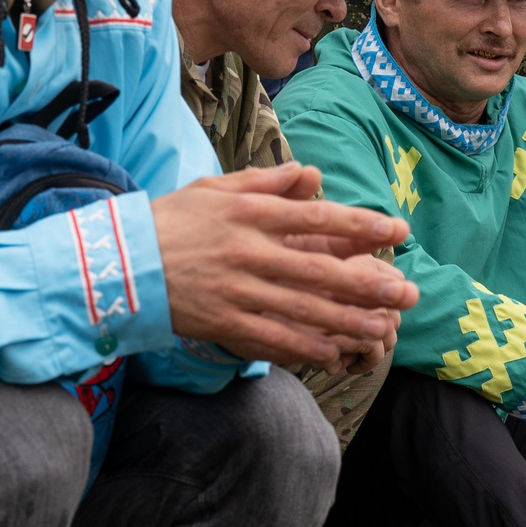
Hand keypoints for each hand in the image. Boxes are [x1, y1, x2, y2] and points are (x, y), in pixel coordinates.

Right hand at [151, 166, 415, 369]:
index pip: (314, 218)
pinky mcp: (223, 322)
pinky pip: (272, 338)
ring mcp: (236, 290)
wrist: (118, 263)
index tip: (395, 230)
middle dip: (368, 282)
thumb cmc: (170, 221)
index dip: (359, 225)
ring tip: (383, 327)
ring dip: (347, 320)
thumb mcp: (214, 188)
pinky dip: (305, 347)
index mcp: (248, 213)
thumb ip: (265, 181)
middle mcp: (247, 251)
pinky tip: (334, 352)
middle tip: (407, 292)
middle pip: (318, 269)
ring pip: (302, 308)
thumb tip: (311, 174)